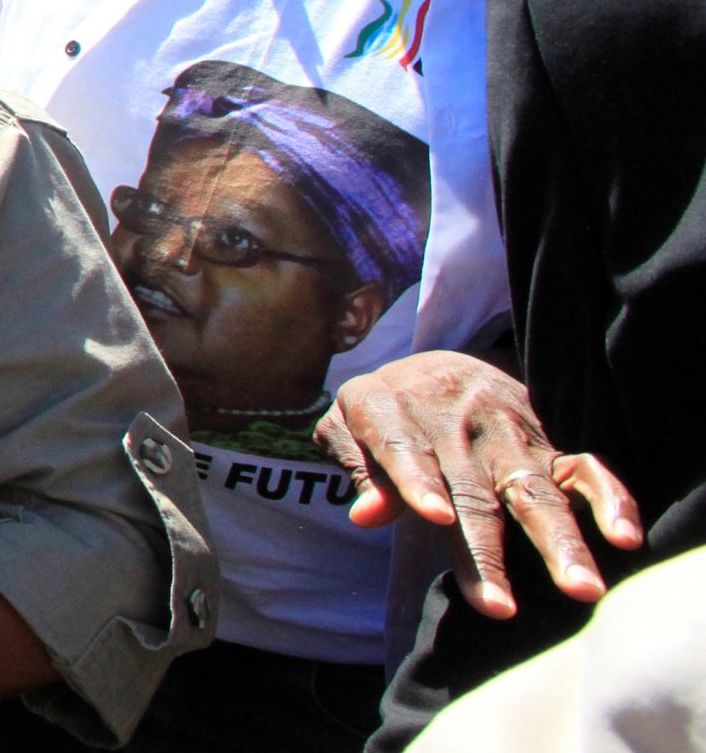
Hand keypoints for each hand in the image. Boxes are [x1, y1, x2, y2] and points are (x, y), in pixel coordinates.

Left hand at [317, 350, 644, 617]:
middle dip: (488, 550)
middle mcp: (455, 422)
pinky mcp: (549, 445)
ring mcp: (508, 435)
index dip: (418, 482)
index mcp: (392, 408)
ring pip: (535, 490)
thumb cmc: (384, 411)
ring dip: (559, 541)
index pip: (404, 448)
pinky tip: (624, 537)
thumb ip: (357, 467)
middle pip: (474, 490)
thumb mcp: (349, 424)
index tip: (437, 518)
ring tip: (580, 589)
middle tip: (499, 607)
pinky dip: (610, 501)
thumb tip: (366, 517)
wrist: (438, 366)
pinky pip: (587, 470)